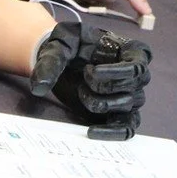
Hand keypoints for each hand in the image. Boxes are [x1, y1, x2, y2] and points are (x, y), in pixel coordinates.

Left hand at [31, 22, 151, 139]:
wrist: (64, 60)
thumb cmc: (68, 46)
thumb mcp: (59, 45)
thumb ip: (50, 62)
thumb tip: (40, 87)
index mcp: (129, 50)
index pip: (136, 66)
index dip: (116, 72)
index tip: (90, 71)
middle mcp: (136, 73)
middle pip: (132, 88)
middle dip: (103, 87)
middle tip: (82, 80)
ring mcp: (130, 94)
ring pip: (127, 107)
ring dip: (100, 103)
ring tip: (81, 93)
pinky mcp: (120, 113)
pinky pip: (127, 128)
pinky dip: (112, 132)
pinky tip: (91, 132)